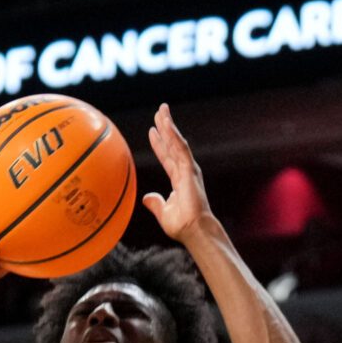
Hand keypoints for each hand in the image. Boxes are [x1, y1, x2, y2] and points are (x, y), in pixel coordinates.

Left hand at [139, 104, 212, 239]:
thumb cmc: (182, 226)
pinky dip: (173, 136)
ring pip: (177, 142)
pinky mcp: (190, 170)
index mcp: (179, 180)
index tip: (153, 132)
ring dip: (169, 126)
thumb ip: (156, 203)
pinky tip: (167, 124)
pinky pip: (180, 149)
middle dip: (165, 128)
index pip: (167, 157)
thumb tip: (147, 198)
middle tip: (159, 112)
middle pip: (172, 144)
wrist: (194, 231)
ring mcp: (188, 169)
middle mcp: (184, 171)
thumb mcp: (163, 213)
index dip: (159, 144)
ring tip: (162, 110)